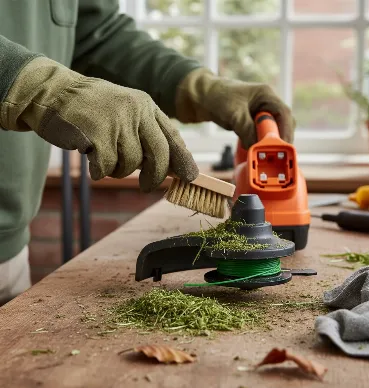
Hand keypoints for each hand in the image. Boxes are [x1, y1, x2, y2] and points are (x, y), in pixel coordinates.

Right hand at [0, 57, 197, 191]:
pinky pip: (107, 167)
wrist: (52, 92)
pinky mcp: (97, 134)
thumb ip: (146, 134)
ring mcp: (116, 121)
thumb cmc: (91, 109)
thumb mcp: (125, 112)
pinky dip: (100, 172)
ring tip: (104, 158)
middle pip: (159, 154)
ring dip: (118, 171)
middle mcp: (135, 111)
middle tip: (147, 188)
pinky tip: (91, 161)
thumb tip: (171, 166)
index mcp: (146, 106)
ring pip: (131, 164)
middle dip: (155, 177)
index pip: (172, 137)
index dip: (183, 160)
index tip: (191, 177)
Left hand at [175, 68, 294, 148]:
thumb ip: (247, 130)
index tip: (283, 147)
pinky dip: (259, 144)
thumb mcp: (233, 114)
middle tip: (277, 155)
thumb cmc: (216, 98)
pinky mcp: (250, 122)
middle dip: (279, 139)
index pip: (283, 113)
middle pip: (281, 123)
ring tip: (266, 156)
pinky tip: (256, 152)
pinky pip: (260, 135)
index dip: (285, 131)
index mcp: (265, 95)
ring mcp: (258, 113)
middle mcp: (265, 103)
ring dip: (269, 143)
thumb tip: (257, 149)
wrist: (199, 97)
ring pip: (271, 131)